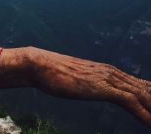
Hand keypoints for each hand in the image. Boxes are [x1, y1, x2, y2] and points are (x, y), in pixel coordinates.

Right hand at [0, 47, 150, 125]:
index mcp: (108, 72)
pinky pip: (131, 102)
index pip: (140, 85)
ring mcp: (109, 79)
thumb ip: (85, 84)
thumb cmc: (52, 74)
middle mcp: (113, 73)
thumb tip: (83, 89)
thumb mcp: (74, 81)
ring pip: (144, 95)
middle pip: (147, 89)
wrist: (39, 65)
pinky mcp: (103, 87)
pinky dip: (145, 114)